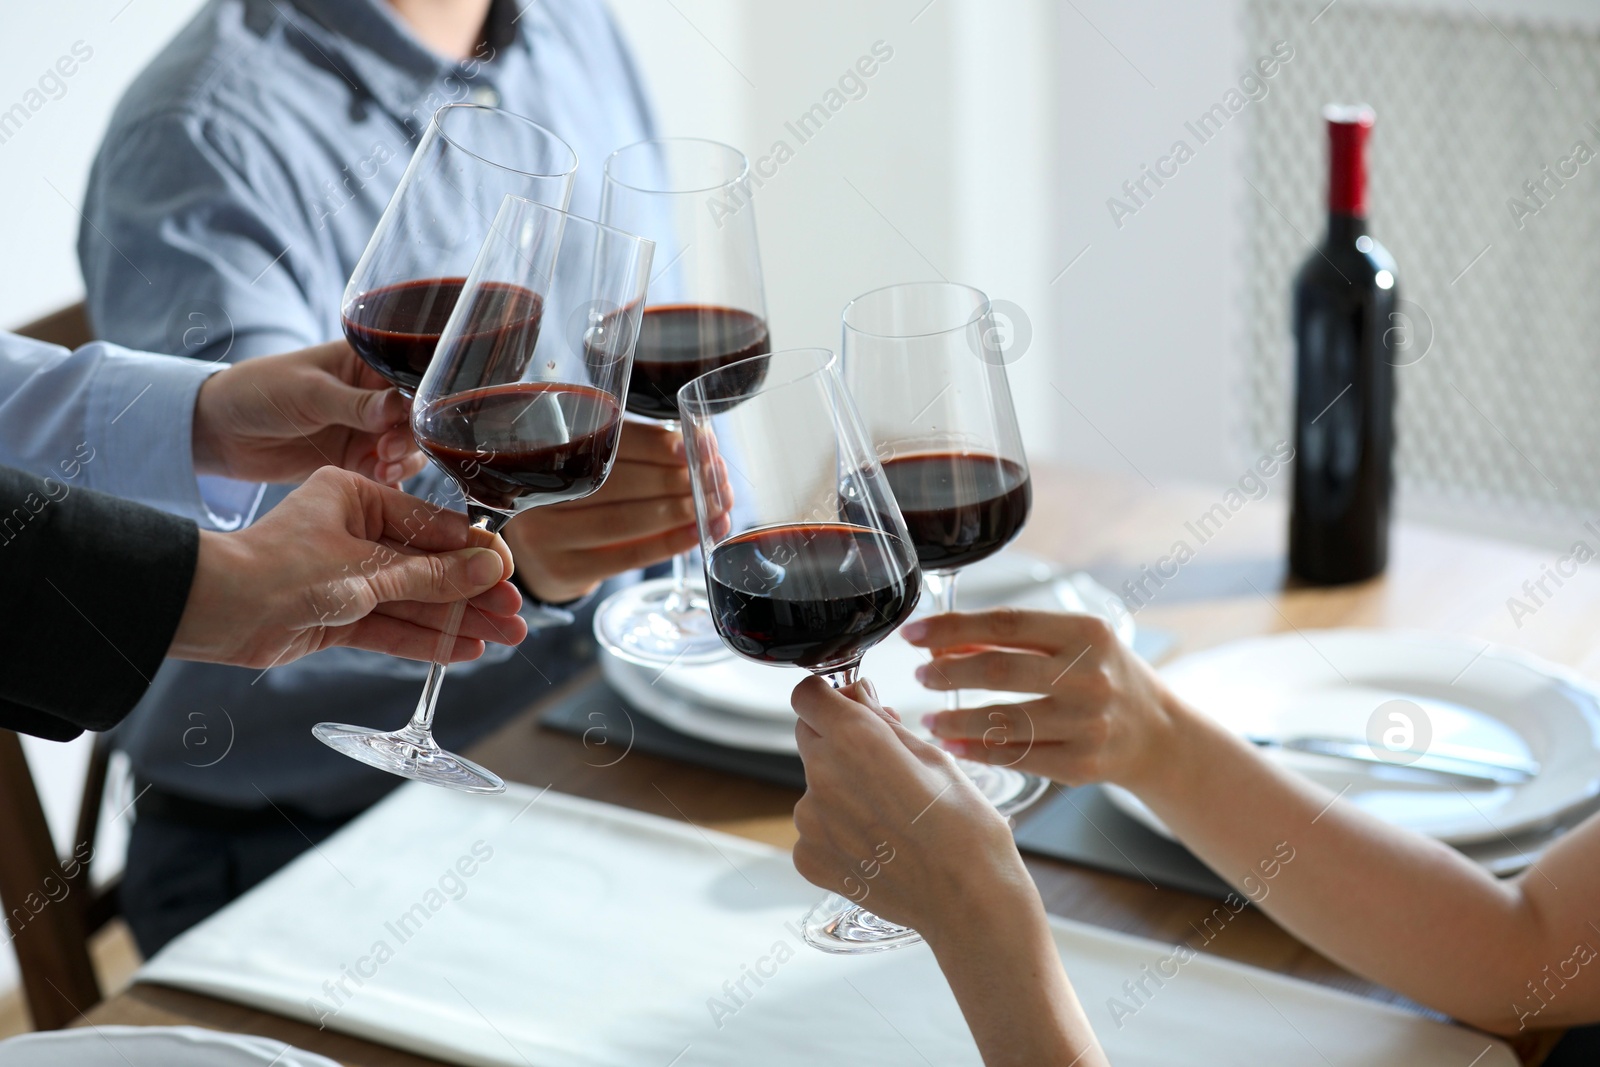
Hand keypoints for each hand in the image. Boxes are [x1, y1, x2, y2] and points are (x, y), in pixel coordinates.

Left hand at [170, 467, 528, 667]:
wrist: (213, 611)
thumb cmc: (280, 568)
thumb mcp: (366, 570)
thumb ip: (431, 575)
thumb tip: (488, 569)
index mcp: (355, 497)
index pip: (429, 525)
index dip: (472, 552)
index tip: (509, 571)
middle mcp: (352, 534)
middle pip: (427, 567)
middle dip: (472, 594)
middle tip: (516, 613)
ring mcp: (345, 579)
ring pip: (414, 601)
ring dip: (458, 620)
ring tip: (506, 637)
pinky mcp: (336, 617)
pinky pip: (391, 627)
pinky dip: (426, 639)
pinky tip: (466, 649)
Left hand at [191, 340, 423, 484]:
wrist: (222, 432)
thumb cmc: (260, 391)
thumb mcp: (308, 391)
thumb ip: (355, 402)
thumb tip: (400, 407)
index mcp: (367, 363)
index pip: (411, 378)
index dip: (421, 399)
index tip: (410, 419)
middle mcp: (375, 395)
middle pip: (416, 417)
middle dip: (410, 436)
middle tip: (386, 449)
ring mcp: (368, 430)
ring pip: (409, 447)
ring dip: (405, 460)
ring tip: (382, 468)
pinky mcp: (357, 460)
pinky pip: (389, 472)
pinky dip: (392, 480)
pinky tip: (381, 482)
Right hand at [501, 420, 723, 603]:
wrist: (542, 556)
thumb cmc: (582, 501)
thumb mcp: (595, 469)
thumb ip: (637, 455)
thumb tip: (699, 445)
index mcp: (548, 450)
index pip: (608, 442)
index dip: (653, 444)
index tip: (692, 446)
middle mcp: (540, 490)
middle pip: (617, 482)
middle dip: (674, 479)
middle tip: (714, 479)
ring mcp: (546, 534)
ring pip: (623, 521)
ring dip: (677, 512)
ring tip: (715, 506)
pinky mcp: (563, 570)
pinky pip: (626, 557)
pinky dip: (667, 544)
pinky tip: (696, 534)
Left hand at [791, 674, 1111, 1066]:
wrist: (968, 900)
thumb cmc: (963, 827)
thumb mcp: (932, 755)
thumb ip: (881, 720)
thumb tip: (855, 694)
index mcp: (854, 739)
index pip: (808, 694)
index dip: (828, 696)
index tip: (848, 705)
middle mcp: (822, 775)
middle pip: (811, 736)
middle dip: (839, 740)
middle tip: (884, 764)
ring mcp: (810, 820)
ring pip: (814, 784)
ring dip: (840, 788)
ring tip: (890, 814)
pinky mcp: (808, 856)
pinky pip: (815, 827)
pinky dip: (838, 830)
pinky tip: (877, 843)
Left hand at [904, 609, 1182, 791]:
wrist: (1158, 734)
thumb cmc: (1104, 677)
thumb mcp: (1073, 643)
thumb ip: (1015, 639)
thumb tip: (944, 642)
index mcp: (1087, 633)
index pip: (1006, 623)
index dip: (952, 627)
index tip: (914, 634)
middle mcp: (1091, 677)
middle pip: (999, 670)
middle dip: (948, 673)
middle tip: (920, 676)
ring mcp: (1087, 725)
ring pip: (1003, 721)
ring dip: (955, 720)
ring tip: (929, 718)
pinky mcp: (1081, 766)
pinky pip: (1016, 758)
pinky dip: (976, 752)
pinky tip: (953, 745)